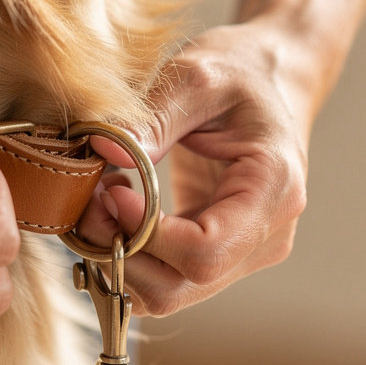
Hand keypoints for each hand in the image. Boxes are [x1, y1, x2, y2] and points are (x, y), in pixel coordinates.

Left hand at [80, 11, 312, 316]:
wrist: (273, 79)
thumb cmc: (242, 70)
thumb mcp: (195, 74)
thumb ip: (149, 117)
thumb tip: (99, 151)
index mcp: (272, 190)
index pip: (204, 252)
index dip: (145, 235)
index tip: (111, 191)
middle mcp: (267, 236)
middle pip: (180, 287)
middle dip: (121, 251)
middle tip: (92, 198)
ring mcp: (245, 253)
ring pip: (167, 294)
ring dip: (120, 258)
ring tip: (104, 200)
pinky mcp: (222, 256)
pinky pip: (166, 280)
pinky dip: (130, 258)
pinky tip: (119, 212)